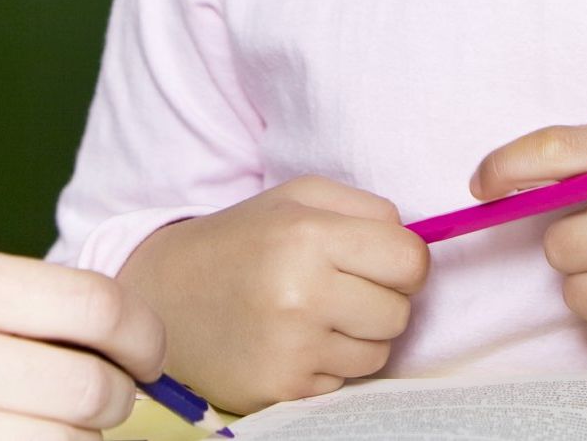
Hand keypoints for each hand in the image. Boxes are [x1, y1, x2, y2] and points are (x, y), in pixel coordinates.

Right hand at [116, 177, 429, 413]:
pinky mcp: (281, 390)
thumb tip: (420, 243)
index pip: (409, 261)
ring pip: (378, 354)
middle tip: (341, 287)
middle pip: (400, 313)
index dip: (404, 262)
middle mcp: (301, 293)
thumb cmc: (243, 239)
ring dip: (357, 337)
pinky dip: (327, 365)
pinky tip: (292, 342)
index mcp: (307, 235)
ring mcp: (290, 348)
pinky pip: (344, 384)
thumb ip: (366, 208)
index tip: (382, 262)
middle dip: (381, 300)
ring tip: (313, 315)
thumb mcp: (297, 197)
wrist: (166, 295)